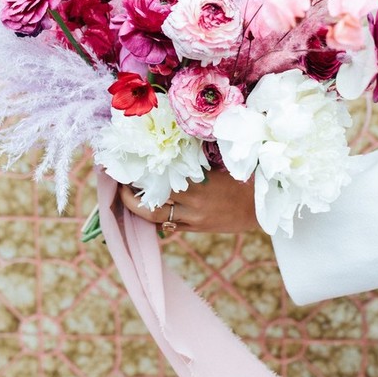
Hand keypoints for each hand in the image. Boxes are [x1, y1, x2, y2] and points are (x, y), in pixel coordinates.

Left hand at [119, 169, 258, 233]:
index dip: (140, 173)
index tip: (126, 164)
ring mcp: (192, 219)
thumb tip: (169, 147)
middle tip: (119, 183)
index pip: (160, 178)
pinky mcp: (194, 229)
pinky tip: (147, 208)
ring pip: (156, 217)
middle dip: (131, 194)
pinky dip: (155, 217)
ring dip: (138, 207)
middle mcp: (191, 204)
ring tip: (127, 196)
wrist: (258, 209)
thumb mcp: (218, 167)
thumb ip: (193, 161)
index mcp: (198, 184)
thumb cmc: (241, 181)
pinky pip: (168, 225)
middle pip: (152, 202)